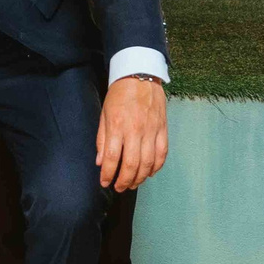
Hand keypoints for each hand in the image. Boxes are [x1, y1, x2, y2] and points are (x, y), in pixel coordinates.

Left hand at [96, 74, 168, 191]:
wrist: (140, 75)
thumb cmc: (119, 95)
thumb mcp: (104, 114)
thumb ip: (102, 139)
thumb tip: (100, 162)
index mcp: (118, 126)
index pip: (113, 157)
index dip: (108, 174)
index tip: (105, 183)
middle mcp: (136, 130)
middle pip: (132, 164)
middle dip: (125, 181)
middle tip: (119, 188)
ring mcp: (152, 130)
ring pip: (149, 163)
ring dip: (140, 178)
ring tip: (133, 184)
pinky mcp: (163, 129)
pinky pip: (162, 154)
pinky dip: (156, 167)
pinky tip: (149, 173)